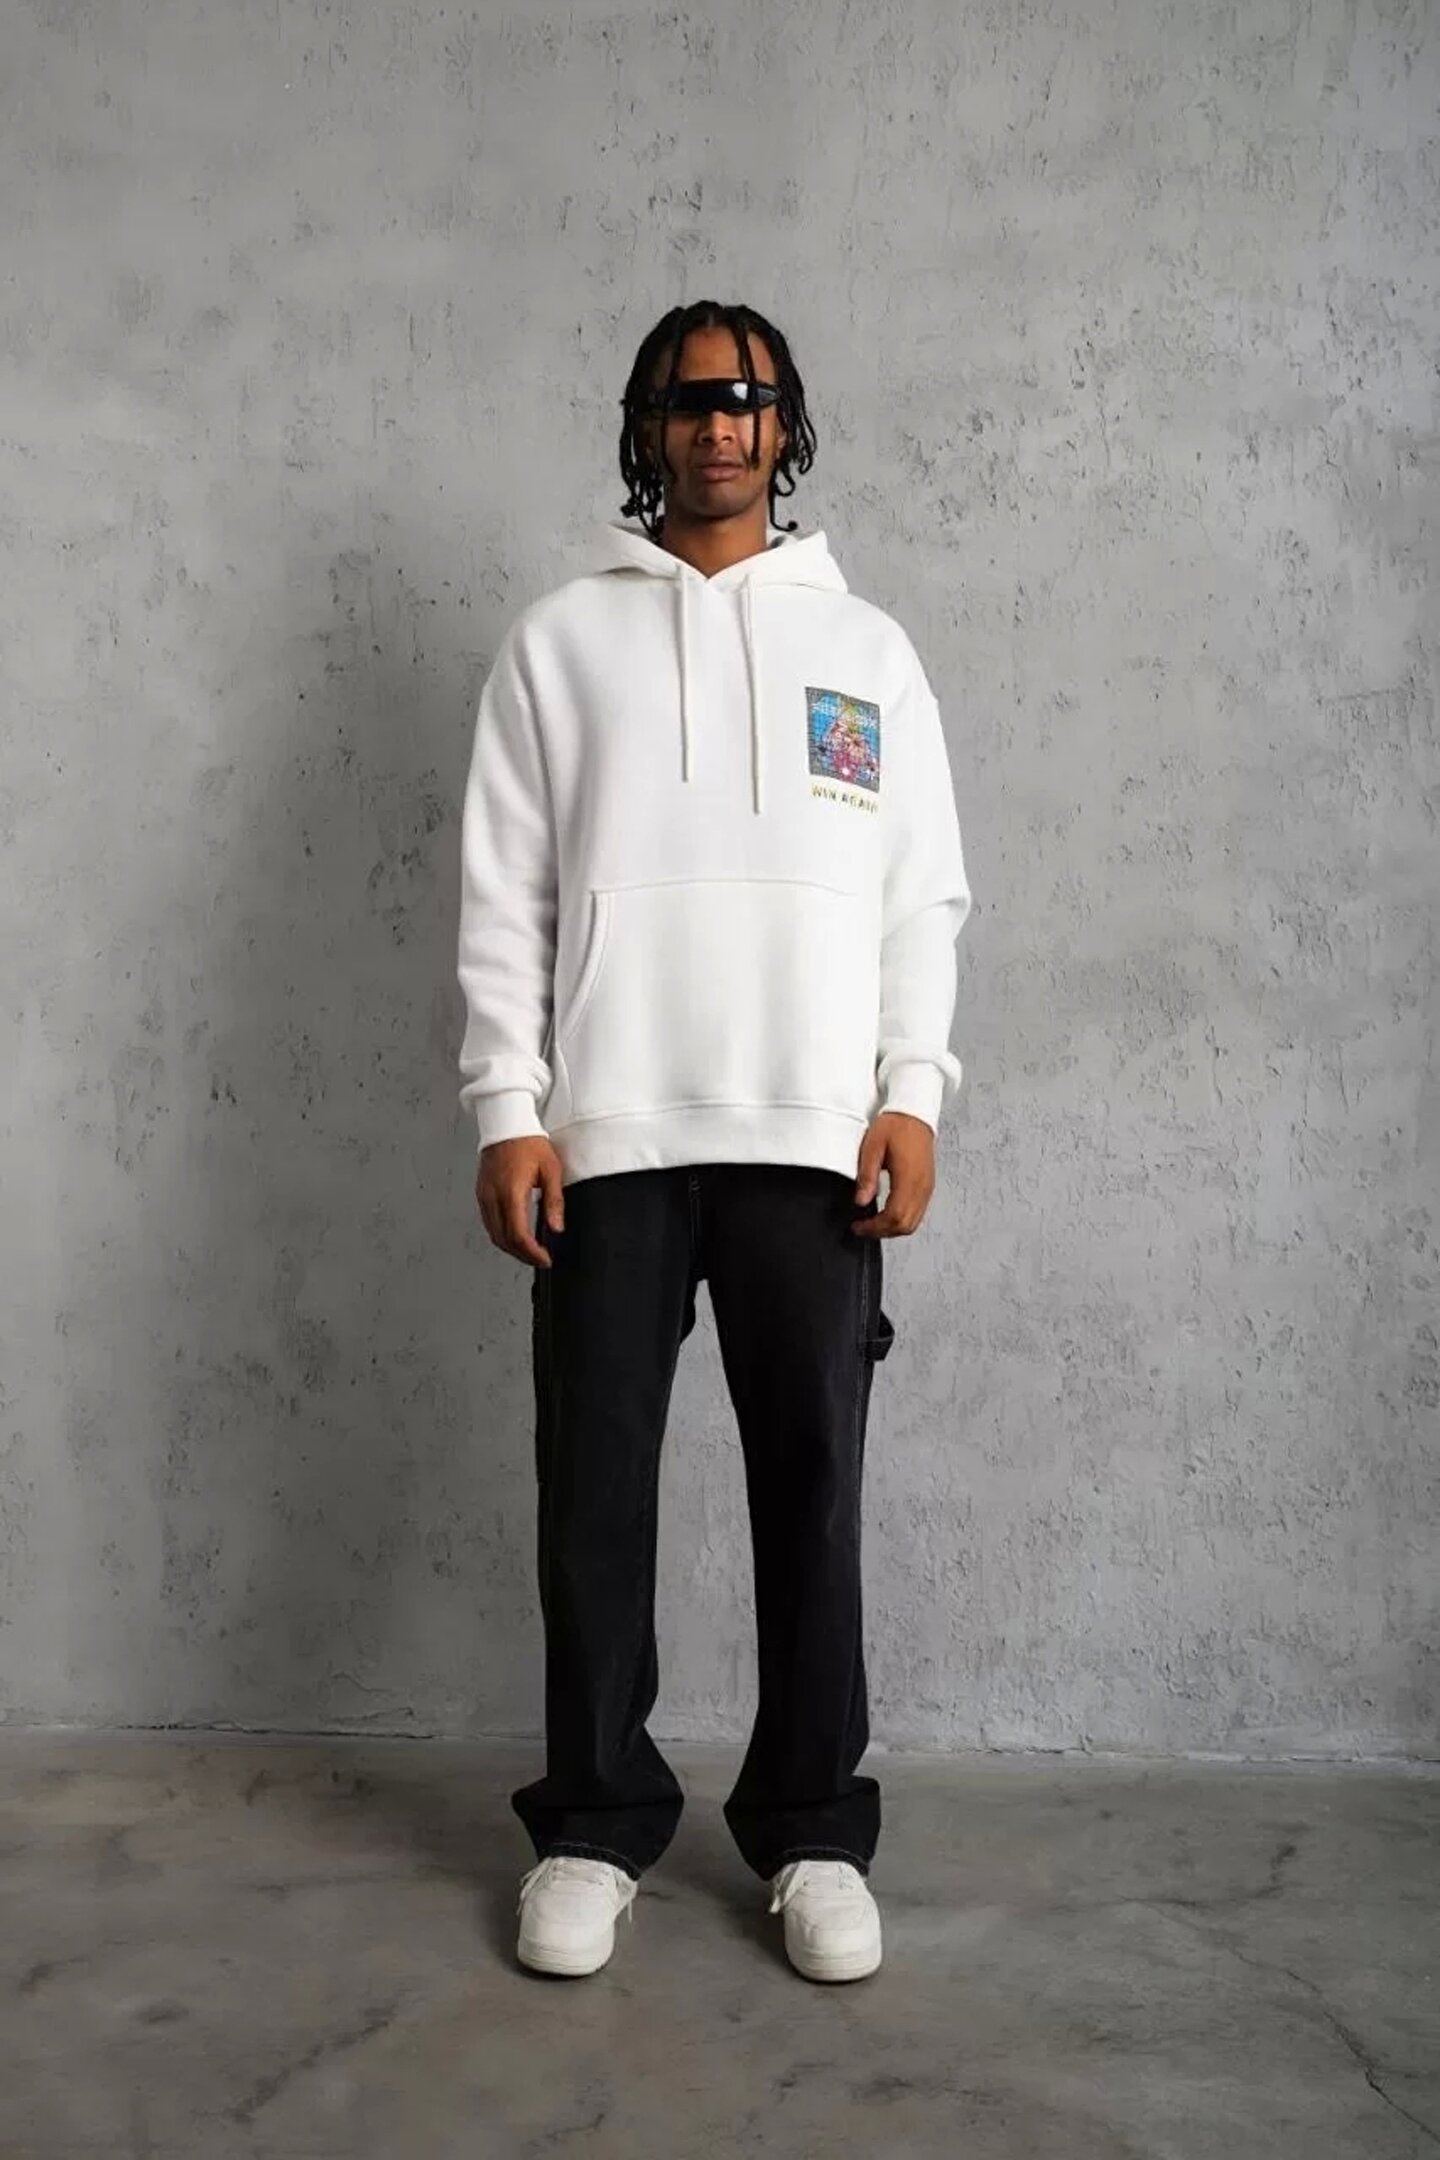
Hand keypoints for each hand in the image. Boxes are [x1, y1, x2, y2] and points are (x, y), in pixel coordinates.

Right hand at [476, 1134, 564, 1266]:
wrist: (505, 1124)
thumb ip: (554, 1201)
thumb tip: (557, 1227)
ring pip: (493, 1234)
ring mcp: (484, 1196)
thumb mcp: (550, 1170)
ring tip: (529, 1250)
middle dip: (522, 1255)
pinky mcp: (481, 1194)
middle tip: (539, 1259)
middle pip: (503, 1240)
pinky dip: (501, 1234)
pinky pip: (488, 1222)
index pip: (518, 1235)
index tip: (545, 1259)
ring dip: (511, 1247)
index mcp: (511, 1192)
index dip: (531, 1253)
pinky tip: (514, 1234)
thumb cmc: (528, 1142)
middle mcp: (493, 1197)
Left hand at [851, 1111, 935, 1237]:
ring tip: (872, 1223)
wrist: (914, 1113)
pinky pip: (918, 1212)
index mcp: (909, 1178)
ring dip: (892, 1228)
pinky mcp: (927, 1185)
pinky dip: (902, 1219)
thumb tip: (860, 1201)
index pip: (894, 1217)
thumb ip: (867, 1176)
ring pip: (913, 1222)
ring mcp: (927, 1187)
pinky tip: (887, 1213)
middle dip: (882, 1232)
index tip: (858, 1226)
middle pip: (906, 1226)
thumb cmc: (895, 1126)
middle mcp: (922, 1186)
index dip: (875, 1228)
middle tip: (862, 1228)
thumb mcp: (872, 1147)